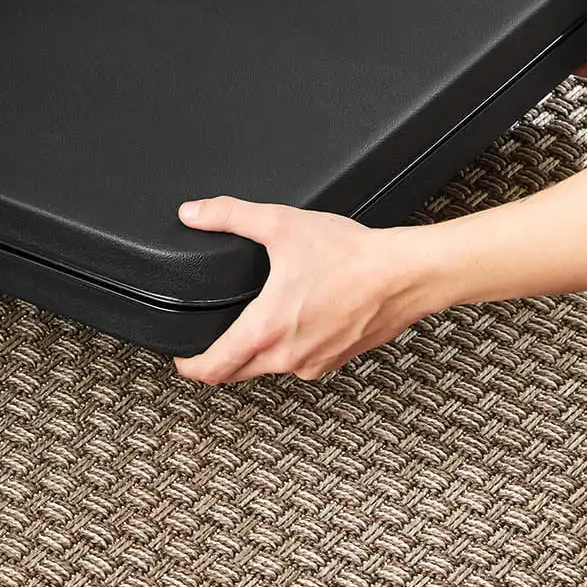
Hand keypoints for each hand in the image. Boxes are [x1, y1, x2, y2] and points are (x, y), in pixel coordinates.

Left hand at [173, 198, 433, 383]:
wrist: (405, 275)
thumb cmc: (351, 255)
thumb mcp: (281, 225)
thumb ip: (229, 216)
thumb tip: (193, 212)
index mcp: (266, 330)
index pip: (214, 368)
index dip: (189, 366)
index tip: (180, 358)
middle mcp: (288, 356)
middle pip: (237, 373)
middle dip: (217, 361)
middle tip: (206, 343)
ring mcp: (314, 362)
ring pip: (270, 368)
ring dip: (254, 355)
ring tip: (248, 327)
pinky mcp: (337, 359)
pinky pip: (300, 362)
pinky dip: (287, 350)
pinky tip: (291, 324)